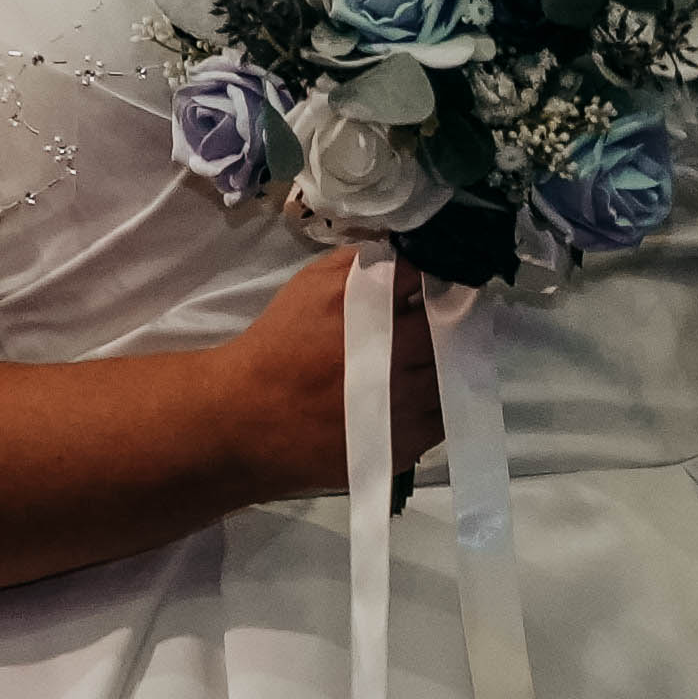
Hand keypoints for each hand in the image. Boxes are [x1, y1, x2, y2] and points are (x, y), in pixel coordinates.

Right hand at [219, 247, 439, 507]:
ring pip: (453, 378)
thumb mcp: (312, 283)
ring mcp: (402, 405)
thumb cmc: (279, 343)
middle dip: (451, 322)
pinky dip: (436, 404)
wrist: (244, 417)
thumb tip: (409, 253)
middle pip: (452, 330)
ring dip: (449, 365)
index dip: (442, 281)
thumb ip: (365, 262)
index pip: (433, 282)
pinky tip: (416, 395)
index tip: (443, 283)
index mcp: (371, 308)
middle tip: (443, 322)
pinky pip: (441, 420)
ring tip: (429, 361)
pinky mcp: (400, 445)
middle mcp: (394, 355)